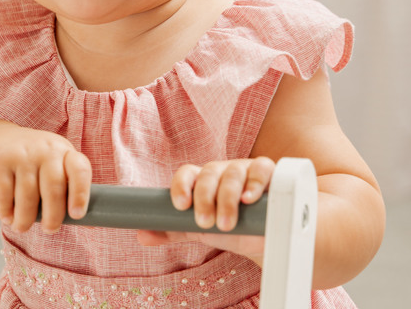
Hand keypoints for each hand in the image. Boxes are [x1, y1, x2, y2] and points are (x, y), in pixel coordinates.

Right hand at [0, 123, 91, 233]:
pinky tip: (7, 217)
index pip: (80, 169)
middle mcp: (46, 148)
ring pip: (27, 194)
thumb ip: (69, 192)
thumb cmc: (31, 162)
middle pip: (54, 187)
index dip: (81, 193)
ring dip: (25, 218)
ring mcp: (22, 152)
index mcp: (64, 152)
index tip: (77, 215)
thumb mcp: (53, 168)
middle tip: (49, 230)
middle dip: (52, 215)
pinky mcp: (0, 159)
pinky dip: (6, 210)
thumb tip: (92, 225)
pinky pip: (4, 192)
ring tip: (22, 227)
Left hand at [134, 158, 274, 258]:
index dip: (181, 185)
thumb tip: (141, 235)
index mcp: (203, 180)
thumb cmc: (231, 228)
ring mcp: (246, 170)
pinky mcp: (269, 173)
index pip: (187, 173)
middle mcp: (223, 172)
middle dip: (205, 198)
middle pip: (209, 174)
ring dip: (227, 199)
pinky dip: (255, 183)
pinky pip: (262, 169)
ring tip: (226, 223)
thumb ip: (173, 230)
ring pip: (233, 174)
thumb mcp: (200, 231)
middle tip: (205, 223)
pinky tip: (249, 199)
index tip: (180, 205)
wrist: (264, 239)